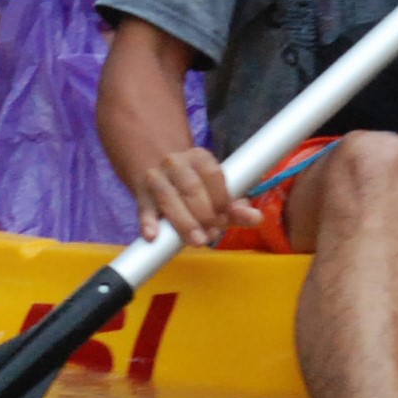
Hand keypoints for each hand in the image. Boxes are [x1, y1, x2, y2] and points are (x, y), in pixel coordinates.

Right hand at [131, 145, 256, 248]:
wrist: (155, 166)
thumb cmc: (192, 184)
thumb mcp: (214, 189)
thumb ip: (235, 206)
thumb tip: (256, 218)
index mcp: (199, 157)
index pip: (213, 175)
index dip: (221, 200)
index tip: (225, 219)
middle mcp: (176, 162)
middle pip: (192, 188)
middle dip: (205, 214)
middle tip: (212, 235)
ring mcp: (156, 177)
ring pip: (169, 198)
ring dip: (184, 222)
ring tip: (197, 240)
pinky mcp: (140, 193)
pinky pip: (144, 207)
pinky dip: (148, 221)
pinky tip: (153, 235)